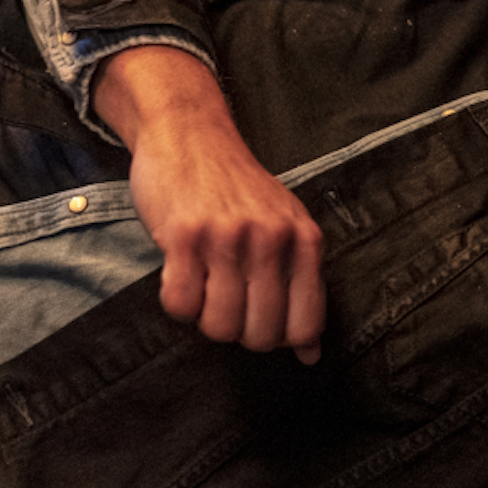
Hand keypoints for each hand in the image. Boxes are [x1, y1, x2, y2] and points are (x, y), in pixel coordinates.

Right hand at [94, 46, 325, 361]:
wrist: (189, 132)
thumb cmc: (236, 188)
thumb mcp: (284, 227)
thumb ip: (301, 287)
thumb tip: (311, 354)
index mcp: (304, 239)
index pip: (305, 325)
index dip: (279, 339)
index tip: (260, 322)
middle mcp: (272, 239)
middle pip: (260, 334)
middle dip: (238, 332)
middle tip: (225, 303)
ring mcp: (228, 237)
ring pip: (219, 326)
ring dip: (205, 318)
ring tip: (203, 286)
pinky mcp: (184, 236)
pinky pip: (180, 305)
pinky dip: (177, 302)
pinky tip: (180, 273)